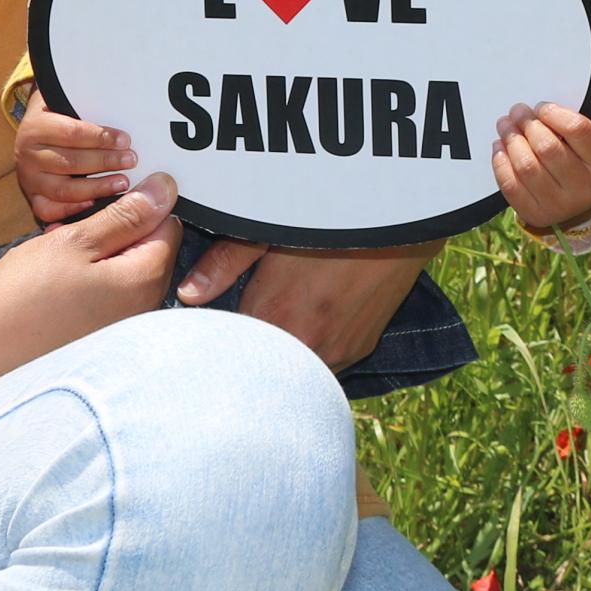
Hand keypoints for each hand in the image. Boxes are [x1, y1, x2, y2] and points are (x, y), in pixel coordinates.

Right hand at [0, 175, 181, 402]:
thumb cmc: (26, 296)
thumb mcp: (75, 241)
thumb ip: (125, 216)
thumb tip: (166, 189)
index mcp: (145, 280)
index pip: (168, 225)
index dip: (137, 206)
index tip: (102, 207)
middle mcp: (145, 309)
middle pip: (149, 251)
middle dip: (117, 234)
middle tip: (74, 236)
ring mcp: (125, 329)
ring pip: (125, 272)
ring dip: (99, 259)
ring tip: (59, 261)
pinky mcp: (104, 339)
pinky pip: (108, 297)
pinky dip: (89, 284)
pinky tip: (58, 285)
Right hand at [14, 93, 138, 222]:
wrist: (33, 132)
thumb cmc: (58, 116)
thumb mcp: (66, 101)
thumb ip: (86, 107)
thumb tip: (121, 109)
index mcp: (35, 127)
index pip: (71, 133)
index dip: (100, 137)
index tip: (124, 140)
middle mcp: (28, 155)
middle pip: (71, 162)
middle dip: (105, 161)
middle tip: (130, 160)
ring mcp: (29, 179)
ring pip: (64, 190)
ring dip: (97, 188)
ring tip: (122, 183)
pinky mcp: (32, 198)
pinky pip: (51, 210)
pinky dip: (73, 210)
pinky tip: (96, 204)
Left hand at [178, 240, 440, 372]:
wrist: (403, 223)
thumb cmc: (331, 218)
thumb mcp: (271, 228)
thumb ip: (226, 262)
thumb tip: (187, 294)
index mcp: (275, 316)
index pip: (226, 350)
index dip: (214, 338)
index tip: (206, 327)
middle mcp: (306, 346)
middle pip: (257, 369)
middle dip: (243, 354)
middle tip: (236, 328)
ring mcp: (337, 354)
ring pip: (290, 372)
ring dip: (275, 357)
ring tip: (272, 325)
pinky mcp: (358, 351)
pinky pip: (320, 366)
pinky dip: (304, 354)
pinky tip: (302, 325)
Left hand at [494, 102, 590, 234]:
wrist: (588, 199)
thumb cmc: (587, 158)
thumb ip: (572, 121)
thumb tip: (534, 110)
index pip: (576, 129)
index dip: (552, 113)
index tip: (541, 107)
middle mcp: (585, 188)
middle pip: (547, 148)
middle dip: (527, 124)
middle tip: (517, 111)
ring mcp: (561, 205)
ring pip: (526, 167)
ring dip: (511, 140)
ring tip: (505, 126)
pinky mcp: (537, 215)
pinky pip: (511, 187)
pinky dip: (500, 164)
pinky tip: (500, 148)